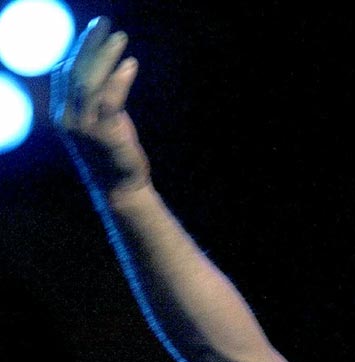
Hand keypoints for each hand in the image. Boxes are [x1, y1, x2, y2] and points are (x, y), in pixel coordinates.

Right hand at [51, 16, 150, 193]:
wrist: (120, 186)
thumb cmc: (112, 150)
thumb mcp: (100, 119)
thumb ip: (96, 96)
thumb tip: (102, 66)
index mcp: (63, 112)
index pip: (65, 73)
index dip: (78, 49)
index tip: (94, 31)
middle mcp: (68, 118)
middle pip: (75, 72)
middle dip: (88, 45)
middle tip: (103, 23)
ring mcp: (85, 128)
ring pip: (89, 83)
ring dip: (104, 57)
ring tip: (119, 37)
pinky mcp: (105, 136)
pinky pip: (109, 103)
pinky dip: (119, 81)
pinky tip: (130, 65)